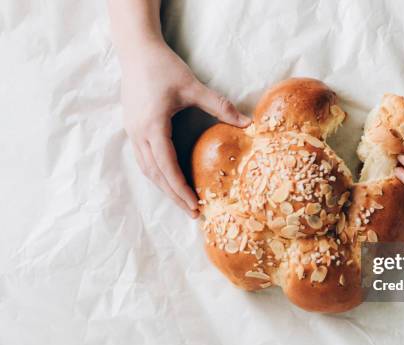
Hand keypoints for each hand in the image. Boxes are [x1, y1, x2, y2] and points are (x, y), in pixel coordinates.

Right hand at [121, 42, 250, 217]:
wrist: (135, 50)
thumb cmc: (163, 67)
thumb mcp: (193, 86)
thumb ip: (220, 106)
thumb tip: (248, 123)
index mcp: (152, 126)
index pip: (166, 167)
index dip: (180, 189)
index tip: (195, 205)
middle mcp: (139, 134)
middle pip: (156, 175)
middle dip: (174, 196)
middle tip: (193, 213)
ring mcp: (132, 132)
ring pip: (147, 169)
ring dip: (164, 187)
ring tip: (183, 202)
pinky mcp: (132, 128)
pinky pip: (144, 159)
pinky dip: (158, 174)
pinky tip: (169, 180)